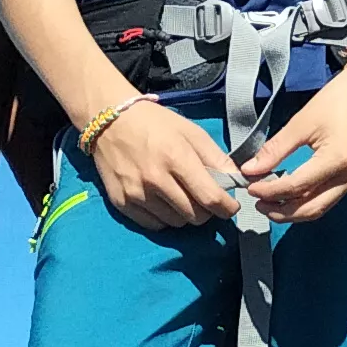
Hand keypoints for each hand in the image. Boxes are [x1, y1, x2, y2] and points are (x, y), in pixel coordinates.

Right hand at [85, 100, 240, 231]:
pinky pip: (154, 225)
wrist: (109, 121)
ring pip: (176, 222)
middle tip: (204, 197)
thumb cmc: (155, 124)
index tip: (230, 206)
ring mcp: (136, 193)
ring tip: (182, 196)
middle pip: (195, 216)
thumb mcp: (192, 132)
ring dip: (186, 214)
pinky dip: (164, 218)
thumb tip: (237, 181)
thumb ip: (216, 158)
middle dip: (207, 210)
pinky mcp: (121, 202)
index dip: (227, 207)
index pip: (210, 198)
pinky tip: (163, 201)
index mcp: (177, 158)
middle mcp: (155, 180)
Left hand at [238, 58, 346, 223]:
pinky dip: (309, 201)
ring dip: (295, 211)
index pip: (296, 187)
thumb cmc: (339, 98)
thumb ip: (275, 149)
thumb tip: (250, 169)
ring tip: (270, 203)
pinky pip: (330, 198)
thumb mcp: (302, 122)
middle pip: (311, 208)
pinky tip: (292, 194)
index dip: (269, 191)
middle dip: (282, 212)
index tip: (249, 187)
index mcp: (337, 160)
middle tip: (257, 203)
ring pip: (322, 207)